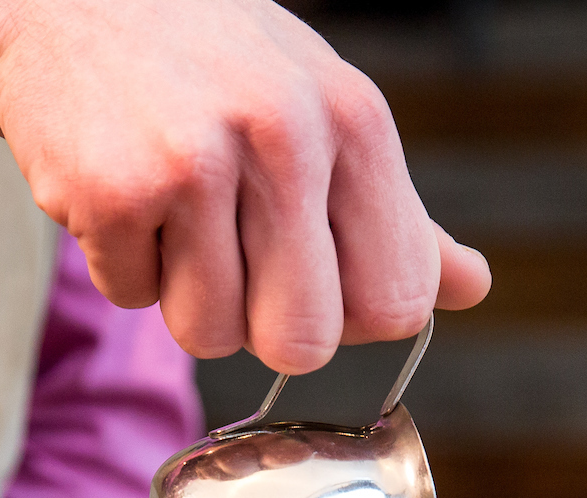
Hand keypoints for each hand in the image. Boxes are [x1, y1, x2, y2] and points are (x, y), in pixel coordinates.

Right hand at [0, 0, 490, 373]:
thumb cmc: (216, 67)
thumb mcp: (324, 113)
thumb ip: (397, 213)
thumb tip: (472, 287)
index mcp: (356, 122)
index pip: (394, 303)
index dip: (345, 316)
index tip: (306, 274)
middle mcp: (286, 137)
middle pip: (302, 341)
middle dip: (258, 323)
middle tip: (228, 254)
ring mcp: (197, 162)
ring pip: (208, 331)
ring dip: (179, 293)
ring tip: (170, 211)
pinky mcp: (114, 188)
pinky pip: (130, 297)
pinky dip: (118, 262)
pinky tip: (121, 189)